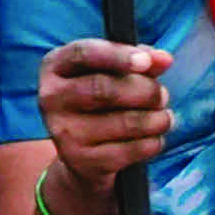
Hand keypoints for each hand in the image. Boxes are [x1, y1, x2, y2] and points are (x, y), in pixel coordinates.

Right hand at [34, 38, 173, 193]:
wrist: (83, 152)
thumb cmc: (104, 99)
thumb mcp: (116, 71)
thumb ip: (142, 59)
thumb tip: (163, 60)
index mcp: (56, 66)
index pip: (83, 53)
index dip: (118, 55)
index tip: (146, 62)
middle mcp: (51, 98)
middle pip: (104, 89)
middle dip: (146, 91)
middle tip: (162, 96)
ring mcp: (63, 132)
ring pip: (124, 121)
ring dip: (156, 119)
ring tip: (164, 117)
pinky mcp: (80, 160)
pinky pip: (130, 149)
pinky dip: (153, 142)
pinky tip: (154, 137)